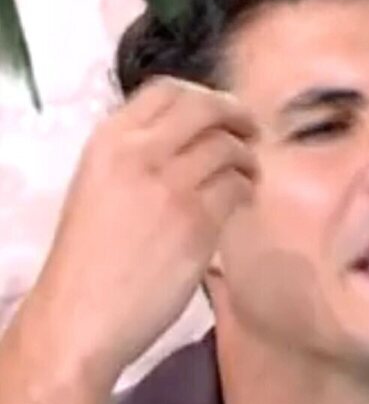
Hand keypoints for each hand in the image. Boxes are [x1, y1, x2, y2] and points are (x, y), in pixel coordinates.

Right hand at [20, 77, 256, 387]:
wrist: (82, 312)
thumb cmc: (90, 258)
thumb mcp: (99, 186)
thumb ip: (137, 156)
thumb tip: (188, 138)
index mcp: (108, 141)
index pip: (168, 90)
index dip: (205, 98)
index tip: (221, 114)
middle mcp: (140, 154)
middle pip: (207, 109)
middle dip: (238, 117)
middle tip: (251, 134)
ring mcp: (171, 186)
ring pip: (230, 148)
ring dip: (247, 159)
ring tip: (247, 175)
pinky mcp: (198, 222)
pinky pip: (238, 188)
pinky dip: (247, 190)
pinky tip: (241, 202)